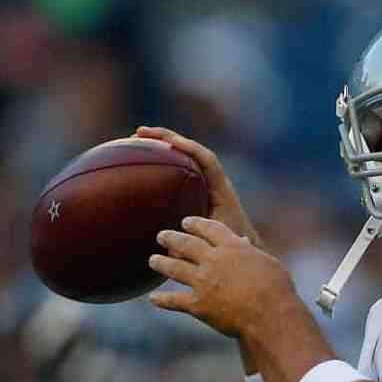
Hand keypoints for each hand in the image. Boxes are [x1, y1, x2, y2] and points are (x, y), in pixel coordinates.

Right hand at [134, 126, 262, 247]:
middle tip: (139, 132)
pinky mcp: (199, 187)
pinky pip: (181, 167)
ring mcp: (206, 182)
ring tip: (135, 137)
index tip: (169, 142)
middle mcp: (214, 181)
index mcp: (222, 190)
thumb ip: (199, 243)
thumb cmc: (232, 243)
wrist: (246, 244)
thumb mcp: (216, 242)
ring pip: (185, 156)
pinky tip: (142, 157)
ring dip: (162, 144)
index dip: (189, 148)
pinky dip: (163, 159)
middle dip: (167, 138)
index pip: (208, 160)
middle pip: (192, 150)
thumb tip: (170, 249)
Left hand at [148, 216, 295, 337]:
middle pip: (186, 243)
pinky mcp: (198, 305)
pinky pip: (174, 301)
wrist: (270, 314)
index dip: (195, 223)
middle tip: (161, 235)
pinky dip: (162, 300)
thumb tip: (244, 243)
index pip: (209, 228)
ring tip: (153, 260)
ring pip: (175, 268)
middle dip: (171, 237)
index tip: (186, 221)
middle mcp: (213, 260)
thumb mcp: (267, 262)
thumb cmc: (277, 288)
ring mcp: (203, 282)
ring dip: (161, 263)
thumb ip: (250, 253)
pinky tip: (153, 299)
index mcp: (232, 247)